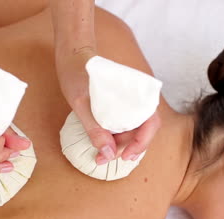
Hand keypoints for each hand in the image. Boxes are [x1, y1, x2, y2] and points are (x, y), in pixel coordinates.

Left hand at [55, 49, 160, 164]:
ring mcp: (129, 101)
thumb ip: (95, 129)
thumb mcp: (82, 103)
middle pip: (142, 130)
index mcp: (137, 92)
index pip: (151, 123)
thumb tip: (107, 154)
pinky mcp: (120, 104)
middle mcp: (137, 97)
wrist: (72, 54)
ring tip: (100, 155)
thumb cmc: (77, 73)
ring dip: (119, 144)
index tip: (125, 157)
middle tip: (103, 159)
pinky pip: (124, 123)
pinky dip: (115, 136)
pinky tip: (103, 143)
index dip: (141, 143)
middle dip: (126, 148)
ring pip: (133, 128)